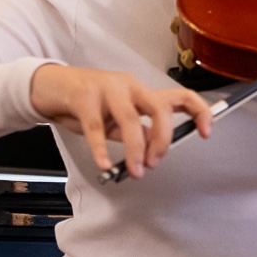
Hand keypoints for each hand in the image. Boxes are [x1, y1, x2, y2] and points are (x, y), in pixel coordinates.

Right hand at [29, 63, 212, 178]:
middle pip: (160, 108)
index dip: (199, 112)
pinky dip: (101, 149)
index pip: (181, 96)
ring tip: (135, 170)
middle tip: (156, 162)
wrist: (51, 86)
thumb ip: (136, 130)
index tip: (206, 133)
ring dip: (136, 149)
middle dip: (163, 139)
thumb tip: (155, 147)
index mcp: (142, 91)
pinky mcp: (83, 97)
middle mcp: (130, 86)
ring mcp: (107, 89)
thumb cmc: (87, 102)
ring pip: (131, 119)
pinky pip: (96, 127)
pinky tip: (103, 164)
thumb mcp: (116, 118)